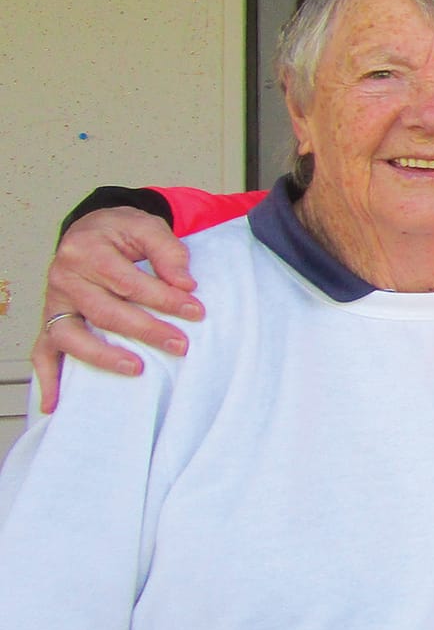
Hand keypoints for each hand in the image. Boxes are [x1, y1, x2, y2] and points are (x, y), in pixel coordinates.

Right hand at [31, 207, 203, 412]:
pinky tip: (57, 404)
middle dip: (146, 330)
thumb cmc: (120, 231)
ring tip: (137, 370)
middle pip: (105, 312)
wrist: (91, 230)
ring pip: (72, 336)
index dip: (163, 298)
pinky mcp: (51, 321)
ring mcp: (54, 303)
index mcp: (86, 251)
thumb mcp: (147, 226)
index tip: (194, 310)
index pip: (128, 282)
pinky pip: (43, 353)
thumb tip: (185, 283)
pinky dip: (48, 378)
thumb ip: (168, 251)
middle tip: (180, 344)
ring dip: (103, 357)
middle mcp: (64, 278)